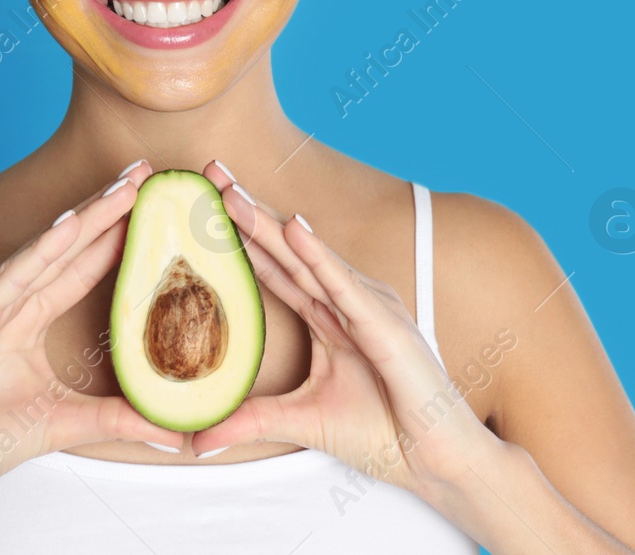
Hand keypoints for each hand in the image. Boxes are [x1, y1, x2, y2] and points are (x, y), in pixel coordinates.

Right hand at [0, 161, 185, 503]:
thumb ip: (118, 419)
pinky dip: (39, 251)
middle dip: (107, 209)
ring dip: (84, 217)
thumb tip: (173, 432)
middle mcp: (8, 304)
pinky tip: (70, 225)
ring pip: (43, 252)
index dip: (116, 236)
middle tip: (145, 172)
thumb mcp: (65, 424)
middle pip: (68, 247)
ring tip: (123, 188)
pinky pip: (8, 279)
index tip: (152, 206)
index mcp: (28, 320)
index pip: (82, 268)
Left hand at [191, 162, 501, 495]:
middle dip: (249, 212)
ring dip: (270, 224)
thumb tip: (196, 440)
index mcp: (332, 318)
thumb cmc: (386, 435)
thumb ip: (250, 421)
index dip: (243, 236)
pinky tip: (292, 229)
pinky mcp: (386, 326)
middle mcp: (350, 303)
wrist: (438, 461)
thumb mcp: (303, 422)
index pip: (278, 268)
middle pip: (289, 251)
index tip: (207, 203)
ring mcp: (370, 309)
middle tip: (211, 173)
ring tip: (232, 192)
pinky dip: (317, 256)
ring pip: (310, 259)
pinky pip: (343, 286)